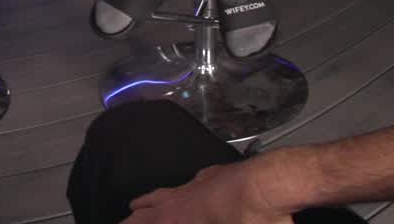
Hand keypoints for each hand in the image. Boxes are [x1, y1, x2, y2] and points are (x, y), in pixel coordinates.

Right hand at [124, 161, 289, 223]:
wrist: (272, 182)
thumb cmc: (253, 218)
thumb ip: (197, 221)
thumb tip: (196, 216)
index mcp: (180, 217)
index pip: (146, 223)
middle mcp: (183, 198)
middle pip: (149, 208)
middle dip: (133, 217)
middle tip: (122, 221)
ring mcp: (199, 183)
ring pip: (166, 192)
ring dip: (149, 200)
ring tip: (137, 204)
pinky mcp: (216, 175)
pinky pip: (188, 183)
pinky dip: (178, 190)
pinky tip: (186, 189)